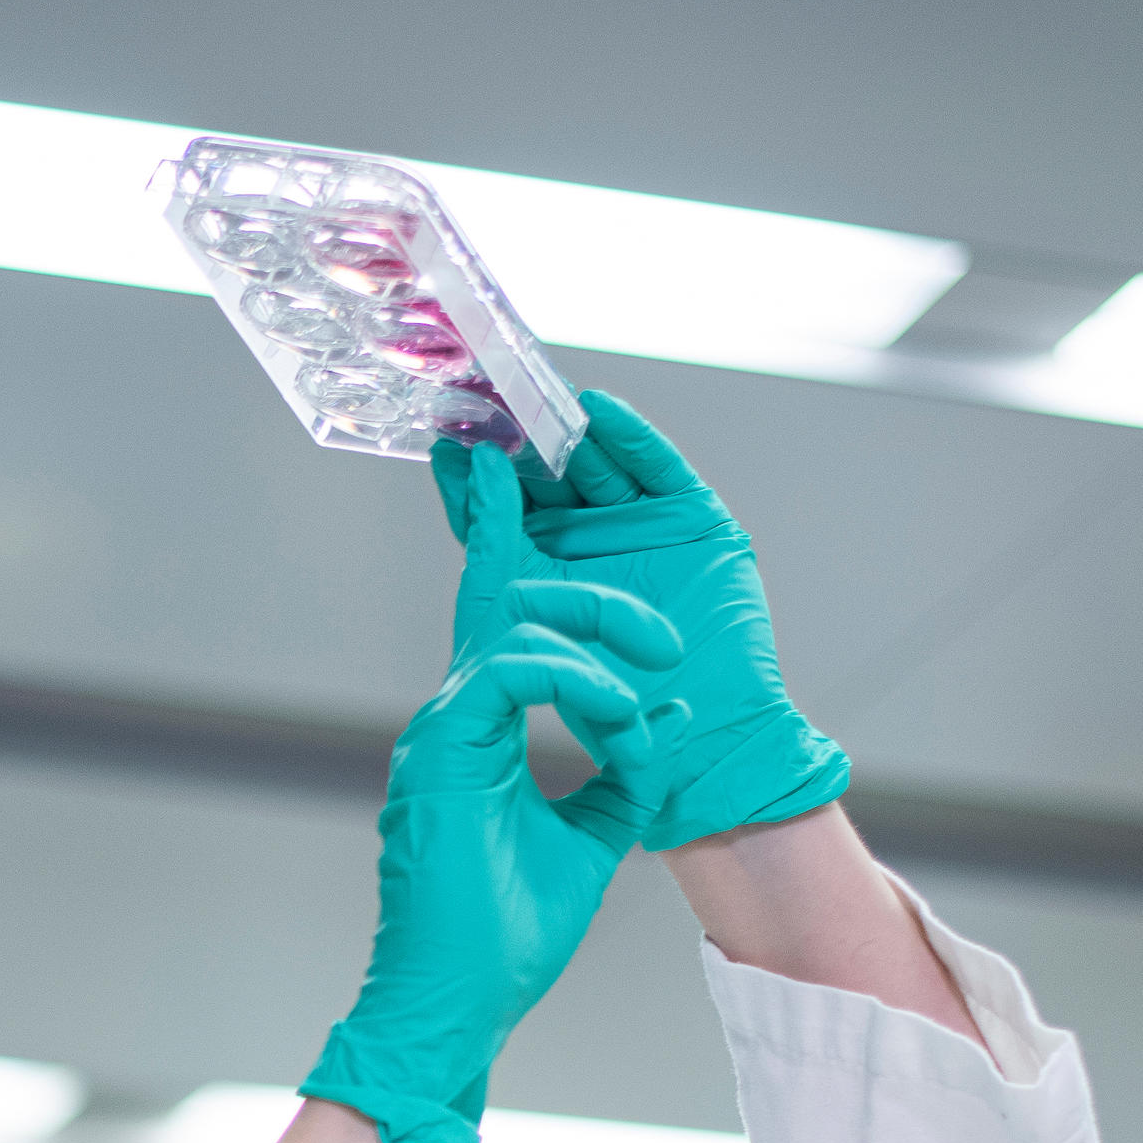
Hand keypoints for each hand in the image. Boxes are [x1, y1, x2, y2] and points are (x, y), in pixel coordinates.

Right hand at [297, 593, 686, 1142]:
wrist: (460, 1003)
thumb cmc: (505, 939)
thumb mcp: (594, 839)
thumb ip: (627, 777)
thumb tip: (673, 712)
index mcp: (482, 739)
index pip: (518, 636)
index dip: (579, 605)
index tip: (666, 651)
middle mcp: (454, 723)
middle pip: (518, 606)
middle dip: (599, 604)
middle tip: (666, 644)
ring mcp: (442, 733)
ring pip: (520, 628)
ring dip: (601, 648)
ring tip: (643, 707)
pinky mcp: (442, 750)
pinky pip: (513, 668)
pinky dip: (578, 681)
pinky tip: (621, 720)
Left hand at [438, 390, 849, 851]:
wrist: (701, 752)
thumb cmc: (619, 720)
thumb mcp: (538, 640)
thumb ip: (505, 569)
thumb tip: (472, 500)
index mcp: (547, 576)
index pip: (499, 516)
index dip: (473, 482)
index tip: (441, 440)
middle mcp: (592, 544)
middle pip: (546, 475)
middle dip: (516, 434)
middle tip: (485, 392)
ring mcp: (644, 529)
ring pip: (597, 463)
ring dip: (565, 425)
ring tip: (533, 391)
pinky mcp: (696, 523)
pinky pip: (659, 470)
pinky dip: (631, 438)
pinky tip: (598, 411)